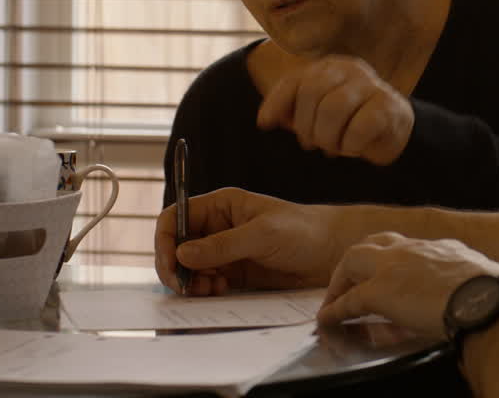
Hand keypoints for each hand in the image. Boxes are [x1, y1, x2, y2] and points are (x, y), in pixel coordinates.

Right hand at [154, 187, 345, 295]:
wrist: (334, 252)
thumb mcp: (263, 235)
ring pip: (190, 268)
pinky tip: (219, 291)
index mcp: (221, 206)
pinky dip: (206, 290)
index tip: (169, 264)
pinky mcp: (236, 272)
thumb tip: (181, 254)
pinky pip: (207, 282)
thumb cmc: (304, 232)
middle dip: (176, 267)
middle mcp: (218, 227)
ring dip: (191, 281)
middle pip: (177, 246)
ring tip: (209, 290)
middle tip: (185, 287)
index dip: (165, 240)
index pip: (176, 217)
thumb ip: (223, 245)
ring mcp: (225, 251)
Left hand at [257, 55, 414, 165]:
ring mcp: (372, 85)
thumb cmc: (350, 121)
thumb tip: (264, 121)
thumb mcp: (317, 112)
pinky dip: (350, 145)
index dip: (276, 103)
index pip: (295, 79)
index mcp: (330, 67)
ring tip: (334, 147)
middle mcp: (351, 69)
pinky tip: (353, 147)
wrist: (395, 131)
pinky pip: (358, 128)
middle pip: (312, 93)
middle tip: (314, 143)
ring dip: (328, 137)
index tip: (266, 125)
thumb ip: (292, 110)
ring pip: (333, 109)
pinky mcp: (388, 106)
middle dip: (306, 126)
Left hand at [317, 232, 498, 338]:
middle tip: (352, 281)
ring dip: (341, 280)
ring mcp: (395, 267)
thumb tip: (489, 298)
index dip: (397, 262)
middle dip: (361, 260)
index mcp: (444, 249)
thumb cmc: (496, 297)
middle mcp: (417, 249)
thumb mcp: (486, 281)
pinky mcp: (380, 291)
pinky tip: (328, 320)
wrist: (488, 301)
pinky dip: (335, 310)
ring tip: (335, 300)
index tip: (395, 277)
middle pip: (376, 243)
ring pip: (354, 259)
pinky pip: (348, 301)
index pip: (412, 248)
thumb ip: (477, 285)